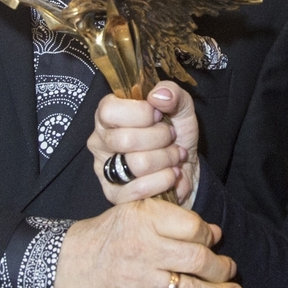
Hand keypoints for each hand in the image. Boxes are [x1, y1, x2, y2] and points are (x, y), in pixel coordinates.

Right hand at [55, 198, 239, 287]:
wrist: (62, 267)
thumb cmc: (102, 238)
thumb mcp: (131, 212)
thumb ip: (169, 218)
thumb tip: (211, 232)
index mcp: (145, 220)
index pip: (193, 227)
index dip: (210, 235)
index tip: (215, 241)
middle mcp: (144, 249)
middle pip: (198, 260)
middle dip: (221, 268)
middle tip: (230, 271)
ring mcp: (140, 282)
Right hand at [89, 81, 200, 206]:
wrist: (186, 169)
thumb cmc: (176, 135)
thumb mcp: (180, 107)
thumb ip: (172, 93)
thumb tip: (159, 96)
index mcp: (108, 115)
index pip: (109, 110)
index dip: (140, 113)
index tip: (159, 115)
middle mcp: (100, 142)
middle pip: (125, 139)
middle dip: (160, 137)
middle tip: (171, 137)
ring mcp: (105, 170)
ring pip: (137, 164)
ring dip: (166, 159)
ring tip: (174, 156)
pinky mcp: (115, 195)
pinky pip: (141, 188)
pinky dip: (165, 179)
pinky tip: (171, 174)